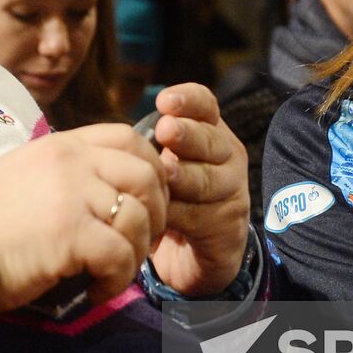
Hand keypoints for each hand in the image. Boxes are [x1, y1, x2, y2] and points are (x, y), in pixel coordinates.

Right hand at [0, 125, 166, 311]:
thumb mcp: (24, 176)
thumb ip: (66, 175)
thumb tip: (106, 195)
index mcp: (61, 145)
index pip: (127, 137)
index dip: (151, 167)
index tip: (145, 200)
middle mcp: (72, 162)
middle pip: (146, 175)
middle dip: (157, 212)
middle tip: (140, 243)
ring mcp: (73, 195)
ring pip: (140, 218)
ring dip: (136, 253)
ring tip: (112, 273)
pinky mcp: (71, 234)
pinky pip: (121, 256)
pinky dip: (116, 280)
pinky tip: (96, 291)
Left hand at [147, 83, 250, 295]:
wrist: (193, 251)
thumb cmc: (170, 196)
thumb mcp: (162, 165)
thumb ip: (150, 146)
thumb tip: (120, 135)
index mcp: (210, 132)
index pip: (206, 106)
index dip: (187, 100)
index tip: (164, 101)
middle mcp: (227, 156)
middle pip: (208, 140)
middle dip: (186, 135)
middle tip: (165, 131)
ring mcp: (232, 190)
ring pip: (205, 179)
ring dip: (181, 176)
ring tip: (164, 173)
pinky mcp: (228, 225)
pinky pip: (198, 215)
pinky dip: (174, 215)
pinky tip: (155, 214)